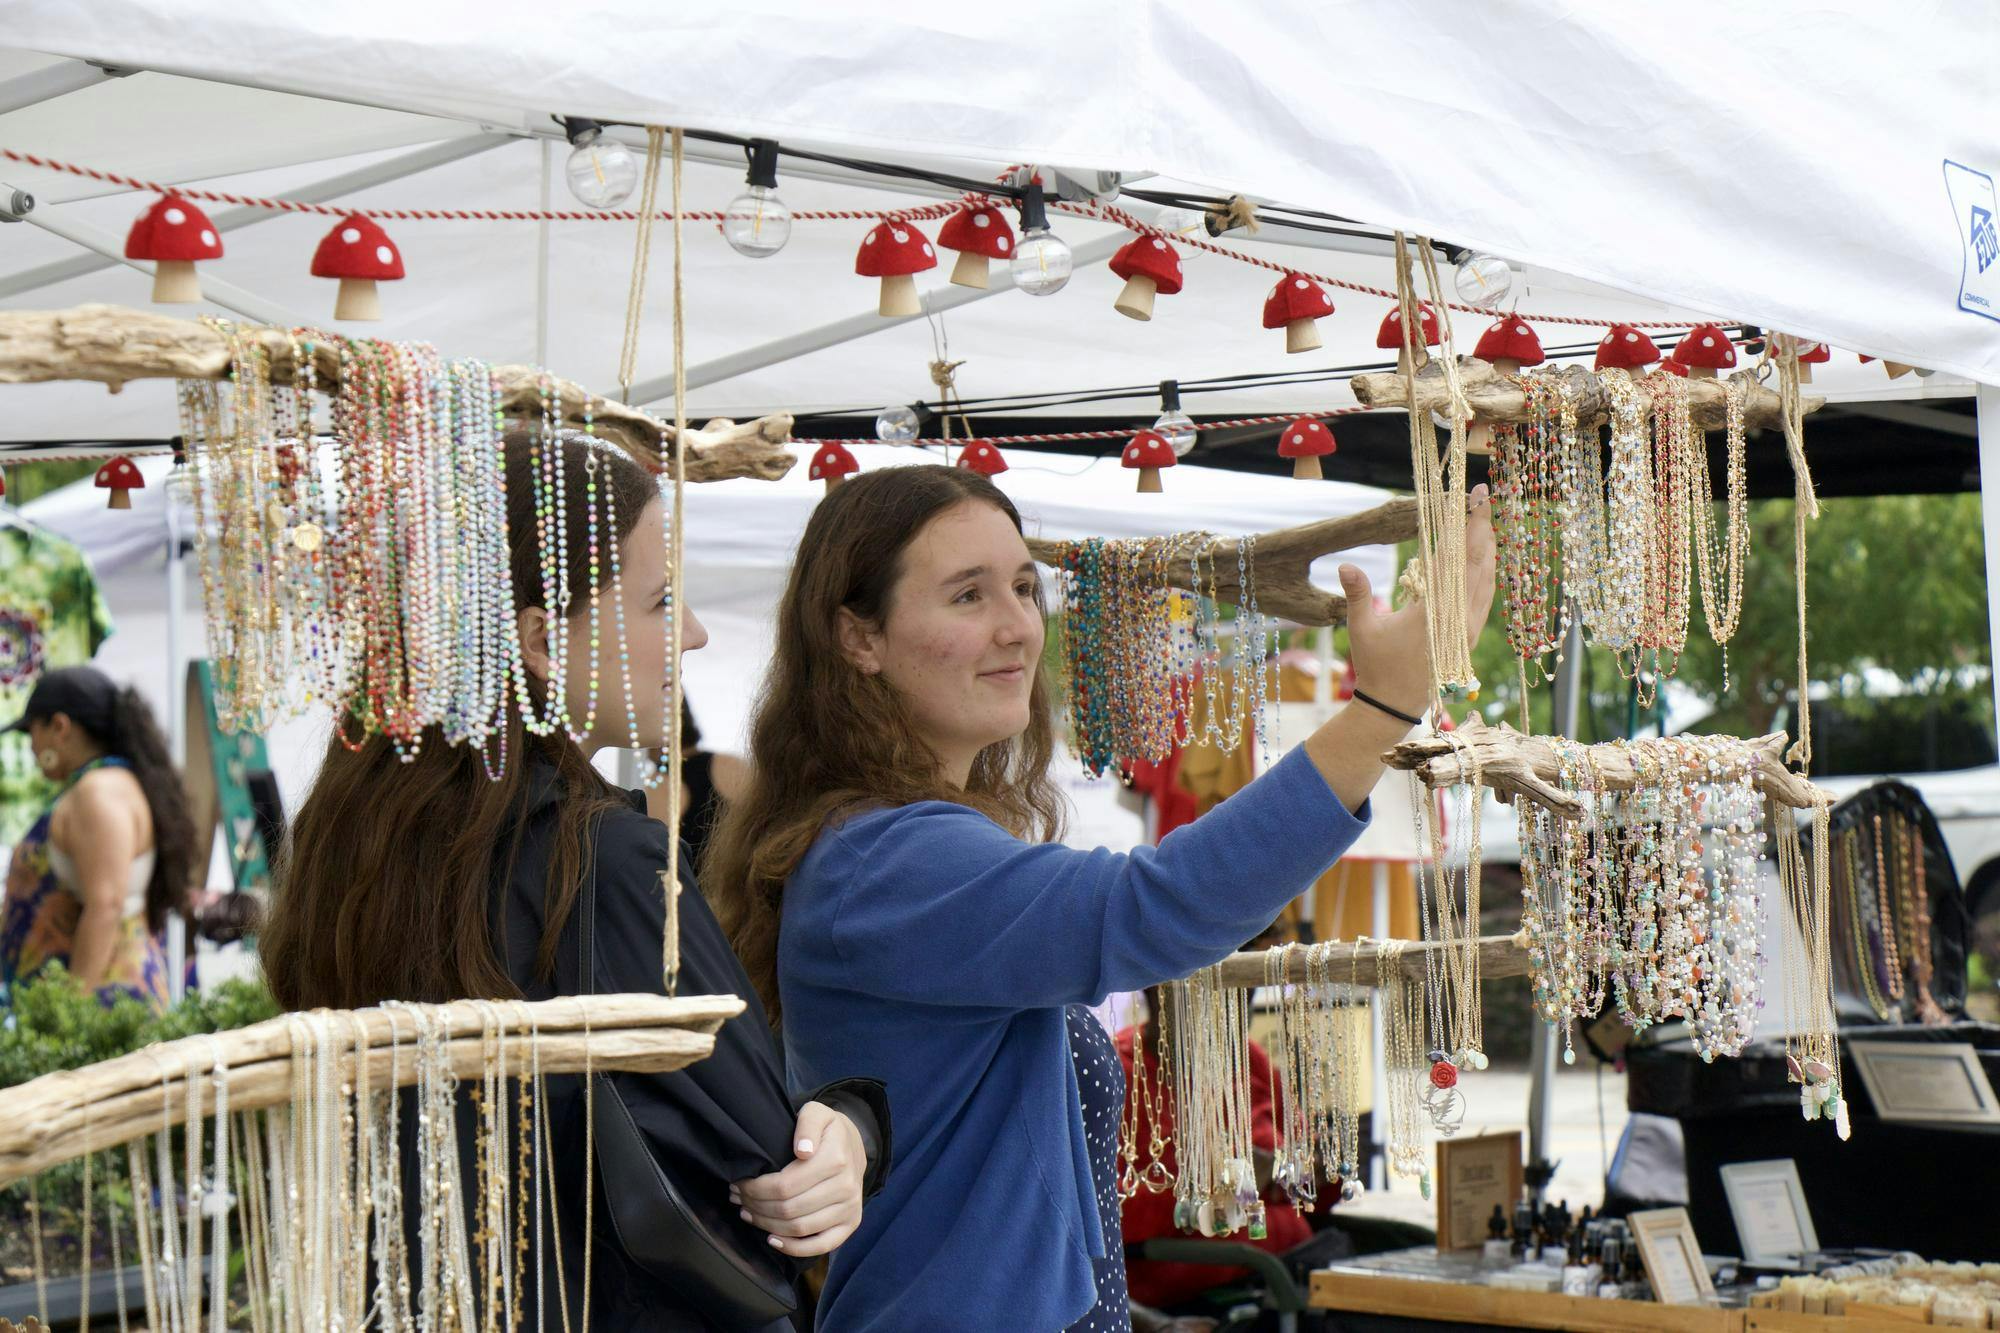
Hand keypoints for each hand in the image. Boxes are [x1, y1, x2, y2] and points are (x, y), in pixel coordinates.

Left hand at [729, 1101, 866, 1256]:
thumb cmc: (827, 1130)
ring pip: (799, 1228)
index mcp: (835, 1159)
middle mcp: (846, 1187)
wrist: (853, 1146)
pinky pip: (822, 1245)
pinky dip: (794, 1248)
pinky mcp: (851, 1224)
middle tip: (738, 1198)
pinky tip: (772, 1239)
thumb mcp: (817, 1113)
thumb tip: (803, 1150)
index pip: (784, 1185)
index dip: (756, 1189)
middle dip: (756, 1206)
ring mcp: (850, 1208)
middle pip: (789, 1209)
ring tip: (749, 1213)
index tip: (739, 1183)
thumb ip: (807, 1124)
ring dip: (767, 1225)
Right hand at [1337, 484, 1495, 717]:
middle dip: (1484, 527)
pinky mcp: (1470, 636)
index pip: (1459, 558)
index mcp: (1436, 613)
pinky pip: (1485, 596)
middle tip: (1484, 498)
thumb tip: (1346, 564)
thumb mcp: (1361, 628)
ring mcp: (1469, 629)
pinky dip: (1486, 572)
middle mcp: (1460, 619)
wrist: (1393, 706)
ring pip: (1488, 580)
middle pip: (1480, 563)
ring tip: (1486, 521)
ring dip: (1488, 548)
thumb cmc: (1376, 666)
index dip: (1469, 525)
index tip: (1475, 497)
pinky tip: (1484, 560)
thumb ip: (1358, 593)